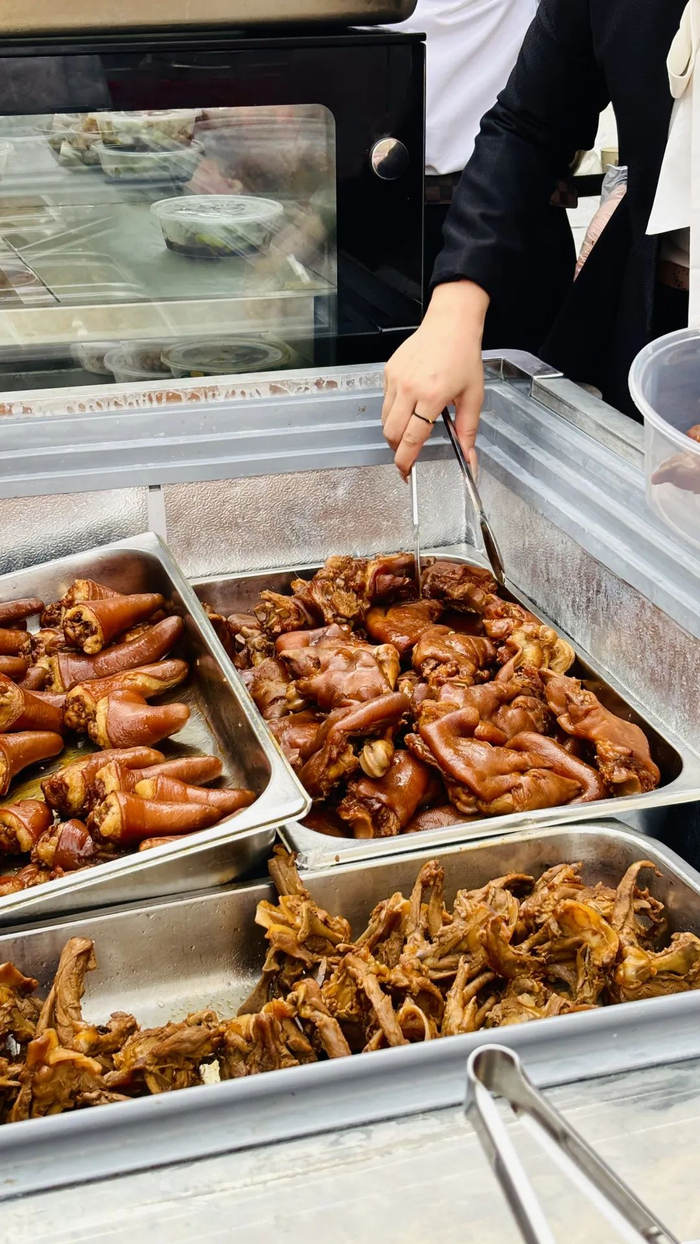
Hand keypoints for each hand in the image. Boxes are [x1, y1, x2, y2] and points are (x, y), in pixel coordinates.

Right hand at [382, 280, 489, 476]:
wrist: (450, 324)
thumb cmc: (463, 356)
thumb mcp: (473, 396)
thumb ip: (468, 430)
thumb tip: (468, 457)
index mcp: (432, 396)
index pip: (411, 438)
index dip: (406, 460)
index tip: (406, 472)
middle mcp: (410, 388)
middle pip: (391, 433)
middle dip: (397, 449)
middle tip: (407, 454)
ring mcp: (396, 379)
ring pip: (384, 419)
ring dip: (394, 432)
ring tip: (409, 430)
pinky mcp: (389, 371)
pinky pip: (385, 401)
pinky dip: (393, 411)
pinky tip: (409, 405)